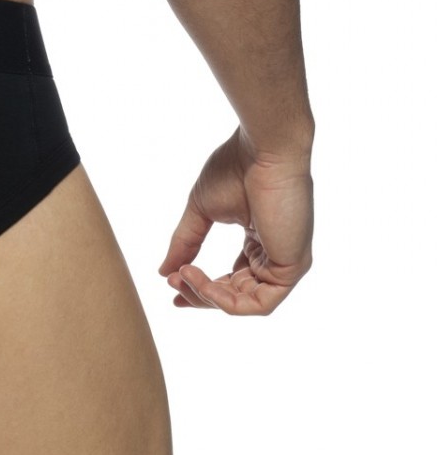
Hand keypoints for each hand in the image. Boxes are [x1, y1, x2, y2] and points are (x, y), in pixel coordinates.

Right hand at [159, 125, 312, 314]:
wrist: (263, 151)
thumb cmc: (236, 168)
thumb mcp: (201, 211)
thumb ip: (186, 242)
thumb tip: (163, 271)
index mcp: (259, 241)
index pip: (233, 279)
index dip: (202, 287)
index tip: (172, 285)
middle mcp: (275, 256)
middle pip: (236, 294)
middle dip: (200, 294)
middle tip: (173, 283)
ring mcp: (285, 264)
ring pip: (245, 303)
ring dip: (208, 296)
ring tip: (184, 275)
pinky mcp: (292, 268)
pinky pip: (259, 304)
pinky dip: (226, 300)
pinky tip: (203, 281)